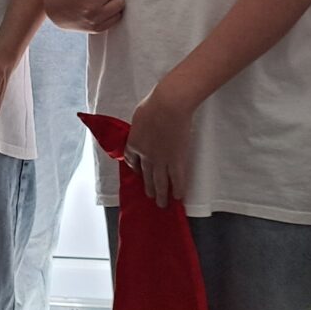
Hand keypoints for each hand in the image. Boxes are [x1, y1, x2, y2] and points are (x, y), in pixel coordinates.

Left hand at [126, 83, 194, 208]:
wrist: (168, 107)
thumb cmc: (152, 106)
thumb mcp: (138, 117)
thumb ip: (139, 127)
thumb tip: (143, 129)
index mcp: (133, 143)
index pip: (131, 159)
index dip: (135, 167)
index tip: (138, 171)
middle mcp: (145, 156)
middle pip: (145, 175)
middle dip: (148, 187)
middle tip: (149, 196)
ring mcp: (161, 160)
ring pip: (160, 182)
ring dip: (160, 195)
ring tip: (161, 204)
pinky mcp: (176, 161)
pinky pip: (177, 179)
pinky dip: (178, 189)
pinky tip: (179, 197)